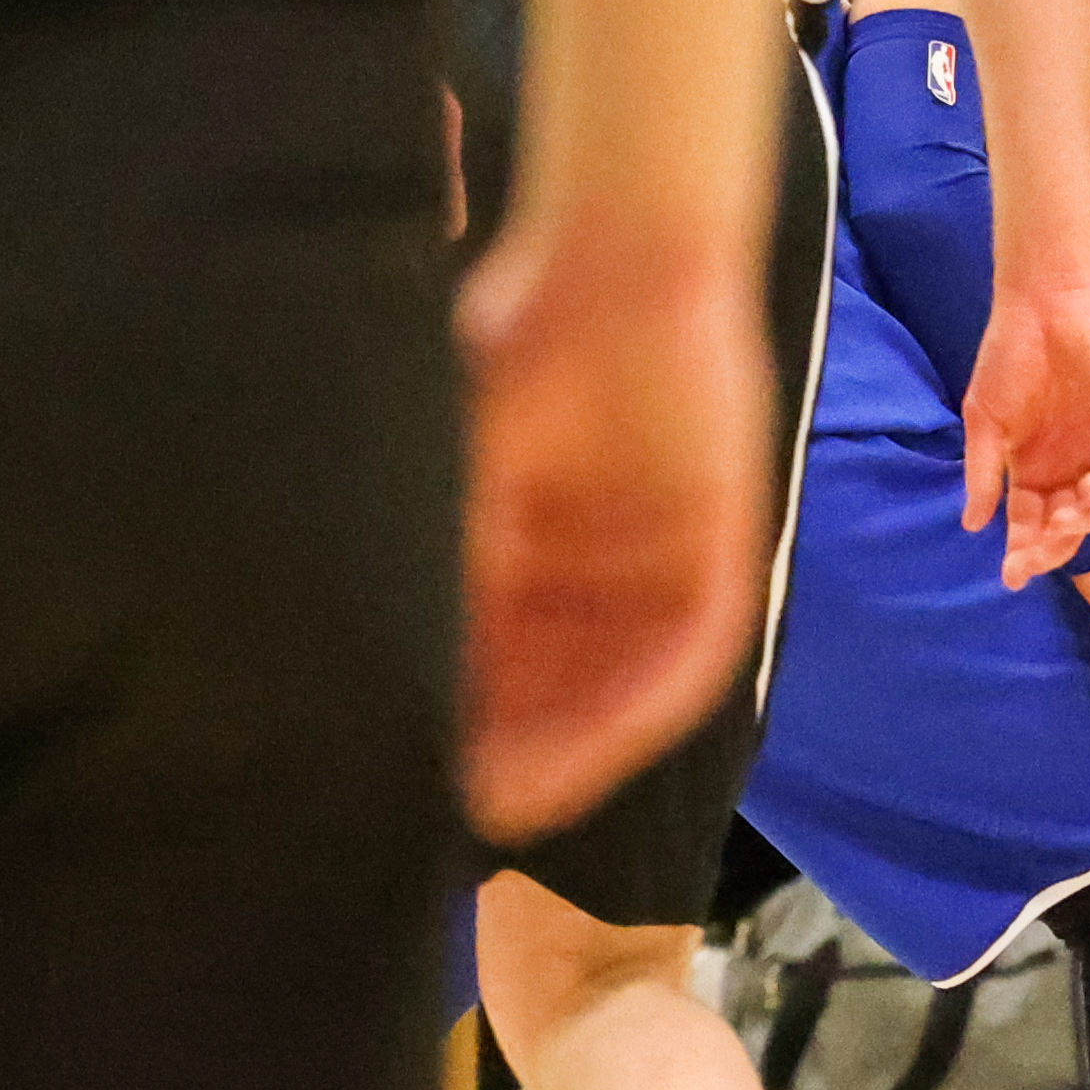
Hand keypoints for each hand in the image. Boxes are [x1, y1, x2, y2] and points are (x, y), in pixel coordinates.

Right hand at [456, 225, 769, 842]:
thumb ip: (440, 578)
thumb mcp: (457, 484)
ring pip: (610, 690)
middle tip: (453, 817)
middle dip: (505, 756)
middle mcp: (595, 571)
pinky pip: (682, 660)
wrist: (617, 272)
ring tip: (507, 802)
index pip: (491, 663)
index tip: (399, 782)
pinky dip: (632, 706)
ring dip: (565, 751)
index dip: (452, 726)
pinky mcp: (716, 558)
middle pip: (553, 693)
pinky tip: (585, 744)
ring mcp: (656, 568)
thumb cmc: (518, 353)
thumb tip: (374, 679)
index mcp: (530, 549)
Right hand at [961, 278, 1089, 587]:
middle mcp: (1065, 465)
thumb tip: (973, 525)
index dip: (1022, 550)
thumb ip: (985, 473)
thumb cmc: (1008, 359)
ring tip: (1064, 519)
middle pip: (1064, 524)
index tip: (1011, 575)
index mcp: (1030, 468)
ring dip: (1082, 520)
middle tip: (1037, 559)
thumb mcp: (986, 422)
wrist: (1044, 310)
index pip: (1028, 522)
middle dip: (1052, 547)